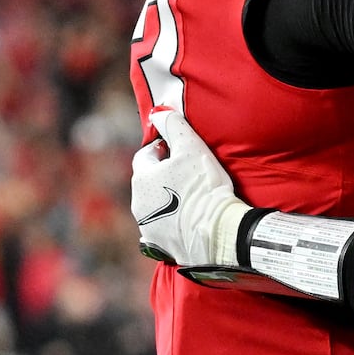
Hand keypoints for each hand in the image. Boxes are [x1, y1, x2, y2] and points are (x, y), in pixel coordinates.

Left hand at [131, 108, 250, 266]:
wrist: (216, 232)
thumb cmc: (204, 187)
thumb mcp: (191, 148)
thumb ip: (173, 126)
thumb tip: (158, 111)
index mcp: (142, 178)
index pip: (146, 154)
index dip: (163, 149)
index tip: (180, 151)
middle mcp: (138, 203)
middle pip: (149, 181)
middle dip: (165, 175)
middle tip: (190, 174)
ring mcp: (147, 225)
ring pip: (155, 204)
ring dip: (168, 199)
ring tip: (193, 198)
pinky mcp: (158, 243)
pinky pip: (163, 226)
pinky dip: (173, 220)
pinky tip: (192, 218)